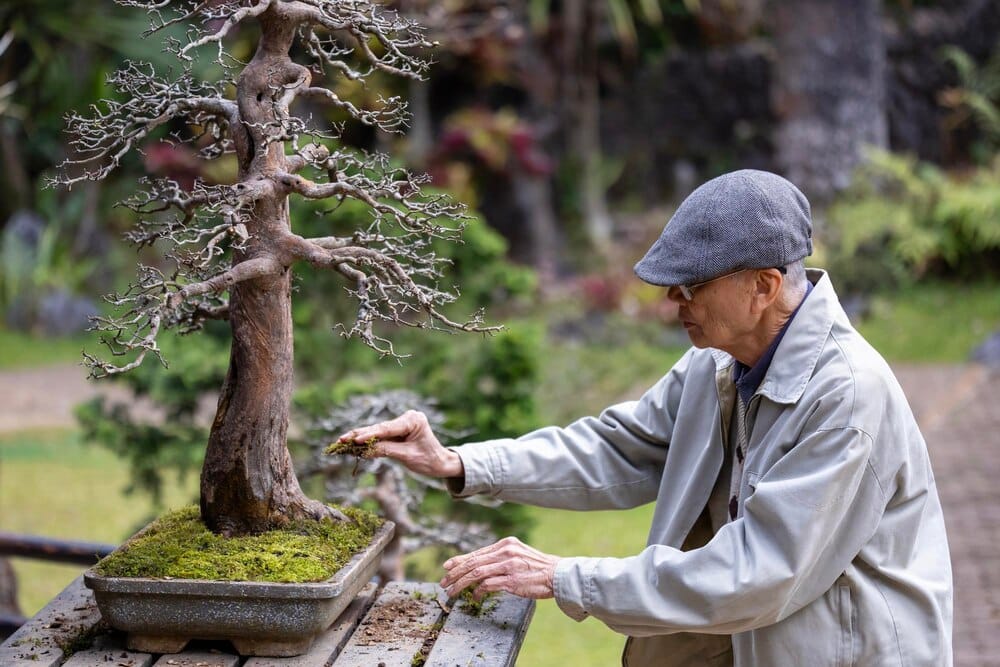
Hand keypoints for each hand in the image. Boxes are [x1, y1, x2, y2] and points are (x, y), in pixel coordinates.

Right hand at [337, 410, 462, 477]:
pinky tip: (352, 443)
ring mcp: (401, 423)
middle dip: (360, 435)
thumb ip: (386, 451)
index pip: (387, 428)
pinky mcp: (397, 430)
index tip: (354, 440)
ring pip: (377, 431)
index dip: (369, 435)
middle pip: (379, 428)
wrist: (441, 462)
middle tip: (341, 439)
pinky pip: (381, 436)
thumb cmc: (429, 460)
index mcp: (413, 420)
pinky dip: (368, 440)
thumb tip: (364, 451)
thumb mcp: (407, 456)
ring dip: (360, 437)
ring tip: (342, 441)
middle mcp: (407, 418)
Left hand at [440, 536, 560, 600]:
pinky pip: (488, 585)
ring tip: (452, 591)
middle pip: (473, 562)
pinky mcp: (512, 580)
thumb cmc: (538, 568)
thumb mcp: (518, 555)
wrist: (559, 575)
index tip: (447, 566)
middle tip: (444, 582)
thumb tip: (478, 567)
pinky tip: (473, 596)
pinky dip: (478, 591)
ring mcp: (509, 565)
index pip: (477, 552)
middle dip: (455, 573)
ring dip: (461, 583)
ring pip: (477, 573)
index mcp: (506, 544)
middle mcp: (506, 551)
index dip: (460, 560)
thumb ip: (500, 558)